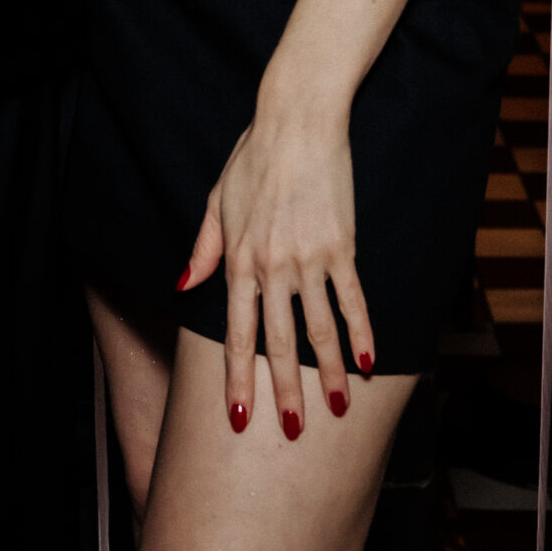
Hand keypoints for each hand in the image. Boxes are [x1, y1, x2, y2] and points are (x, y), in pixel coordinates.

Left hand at [179, 95, 373, 437]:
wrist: (296, 119)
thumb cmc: (253, 157)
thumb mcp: (217, 201)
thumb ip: (204, 249)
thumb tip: (183, 287)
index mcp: (239, 258)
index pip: (237, 332)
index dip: (239, 378)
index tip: (240, 417)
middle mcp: (272, 265)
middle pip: (278, 340)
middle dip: (284, 390)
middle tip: (291, 430)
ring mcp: (308, 257)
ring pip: (318, 329)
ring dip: (327, 373)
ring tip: (336, 409)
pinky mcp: (340, 245)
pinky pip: (352, 298)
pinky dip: (362, 332)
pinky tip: (368, 362)